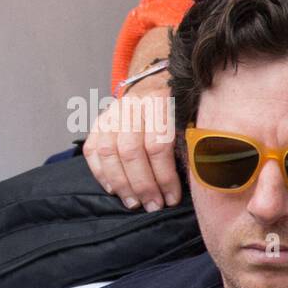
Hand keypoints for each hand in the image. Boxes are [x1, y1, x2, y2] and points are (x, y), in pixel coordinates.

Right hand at [83, 73, 178, 210]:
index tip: (172, 198)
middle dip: (142, 184)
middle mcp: (131, 106)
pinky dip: (101, 173)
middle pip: (130, 151)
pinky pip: (92, 152)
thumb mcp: (191, 117)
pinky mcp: (98, 123)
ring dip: (121, 183)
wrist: (156, 83)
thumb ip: (190, 141)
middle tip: (153, 205)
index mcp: (160, 101)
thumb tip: (195, 177)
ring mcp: (111, 114)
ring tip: (134, 203)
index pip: (158, 145)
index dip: (164, 176)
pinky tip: (113, 190)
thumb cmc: (179, 108)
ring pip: (108, 153)